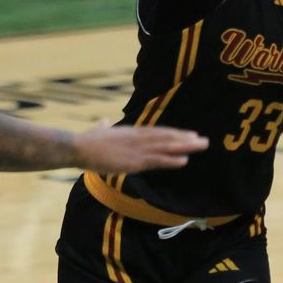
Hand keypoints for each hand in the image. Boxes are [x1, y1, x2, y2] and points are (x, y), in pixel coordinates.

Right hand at [73, 121, 208, 172]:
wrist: (78, 147)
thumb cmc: (86, 141)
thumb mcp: (98, 131)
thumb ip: (104, 126)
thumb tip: (104, 121)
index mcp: (132, 133)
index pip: (158, 132)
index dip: (174, 134)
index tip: (189, 134)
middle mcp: (138, 138)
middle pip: (167, 137)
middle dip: (186, 139)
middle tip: (204, 140)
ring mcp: (137, 149)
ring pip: (166, 146)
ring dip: (185, 146)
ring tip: (200, 146)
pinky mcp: (133, 161)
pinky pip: (157, 160)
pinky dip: (171, 160)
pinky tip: (184, 161)